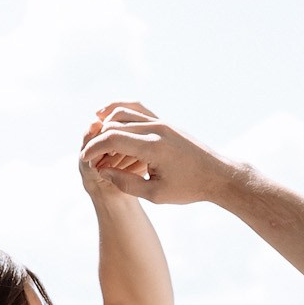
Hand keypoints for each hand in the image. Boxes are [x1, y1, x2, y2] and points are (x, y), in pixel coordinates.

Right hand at [79, 102, 234, 205]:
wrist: (218, 174)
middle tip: (90, 155)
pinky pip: (137, 109)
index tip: (85, 160)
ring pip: (123, 112)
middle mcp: (156, 129)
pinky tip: (108, 117)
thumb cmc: (189, 188)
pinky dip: (120, 111)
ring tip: (95, 136)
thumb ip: (127, 183)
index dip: (94, 149)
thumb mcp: (156, 194)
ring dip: (106, 123)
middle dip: (97, 139)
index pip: (113, 139)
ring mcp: (161, 122)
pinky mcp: (165, 122)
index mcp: (153, 147)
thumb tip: (104, 171)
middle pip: (114, 125)